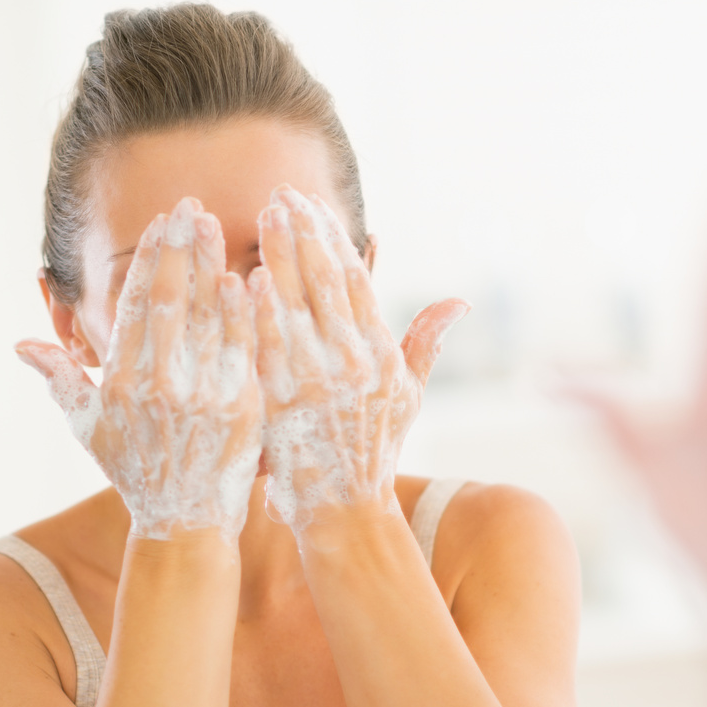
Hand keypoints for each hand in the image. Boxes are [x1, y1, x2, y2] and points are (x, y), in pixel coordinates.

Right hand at [17, 198, 263, 543]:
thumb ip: (60, 379)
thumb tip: (21, 345)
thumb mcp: (89, 429)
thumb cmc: (136, 472)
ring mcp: (203, 396)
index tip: (161, 222)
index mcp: (122, 382)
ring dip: (215, 266)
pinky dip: (248, 313)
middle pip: (172, 299)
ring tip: (220, 225)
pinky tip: (253, 277)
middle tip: (192, 206)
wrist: (184, 522)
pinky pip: (245, 349)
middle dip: (181, 247)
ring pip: (210, 317)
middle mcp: (159, 384)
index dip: (149, 259)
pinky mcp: (241, 408)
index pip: (135, 305)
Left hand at [251, 184, 467, 533]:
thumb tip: (461, 302)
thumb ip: (426, 344)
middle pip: (326, 283)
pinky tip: (245, 278)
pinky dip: (260, 312)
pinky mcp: (284, 404)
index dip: (334, 239)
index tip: (313, 205)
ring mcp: (318, 384)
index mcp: (383, 357)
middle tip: (282, 195)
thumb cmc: (373, 451)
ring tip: (262, 217)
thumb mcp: (408, 398)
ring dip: (279, 258)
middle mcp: (355, 366)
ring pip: (297, 306)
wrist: (344, 511)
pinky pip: (270, 348)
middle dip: (303, 234)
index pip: (357, 282)